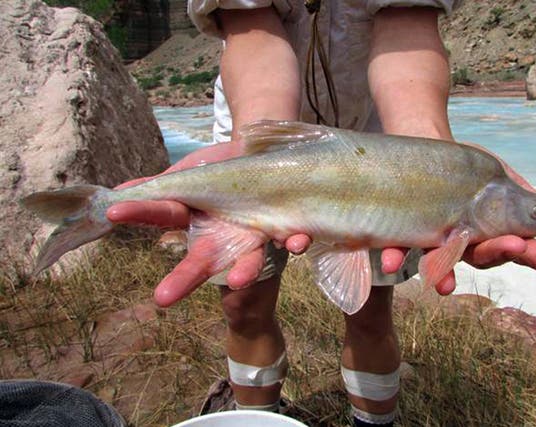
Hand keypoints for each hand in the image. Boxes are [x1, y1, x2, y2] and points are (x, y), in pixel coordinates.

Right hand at [106, 142, 310, 306]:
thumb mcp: (188, 174)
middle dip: (184, 278)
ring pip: (248, 259)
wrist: (264, 151)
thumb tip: (116, 193)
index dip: (139, 215)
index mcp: (195, 218)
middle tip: (162, 297)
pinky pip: (292, 238)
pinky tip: (297, 242)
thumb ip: (160, 186)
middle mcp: (222, 234)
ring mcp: (253, 234)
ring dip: (244, 270)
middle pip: (202, 259)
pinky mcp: (285, 226)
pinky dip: (295, 241)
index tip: (111, 212)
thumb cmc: (220, 167)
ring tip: (237, 279)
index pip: (162, 216)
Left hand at [378, 146, 535, 295]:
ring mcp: (432, 237)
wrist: (426, 142)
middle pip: (482, 256)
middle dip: (500, 253)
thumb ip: (533, 205)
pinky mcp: (402, 228)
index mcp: (490, 234)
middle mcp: (462, 242)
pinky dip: (394, 255)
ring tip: (445, 283)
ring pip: (439, 259)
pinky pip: (396, 245)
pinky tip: (390, 263)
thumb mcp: (505, 183)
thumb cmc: (469, 170)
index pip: (520, 250)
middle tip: (518, 247)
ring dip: (444, 269)